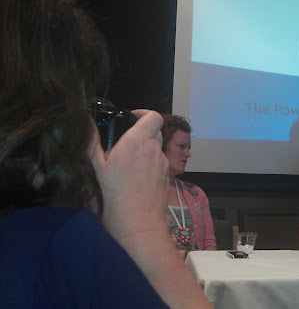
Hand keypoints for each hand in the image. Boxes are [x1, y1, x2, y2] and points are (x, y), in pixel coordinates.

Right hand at [88, 110, 168, 241]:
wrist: (139, 228)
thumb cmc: (114, 200)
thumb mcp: (95, 169)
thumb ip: (91, 143)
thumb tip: (87, 123)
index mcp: (137, 143)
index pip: (152, 116)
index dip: (143, 113)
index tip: (129, 118)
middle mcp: (154, 150)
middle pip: (153, 132)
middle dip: (139, 134)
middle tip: (121, 145)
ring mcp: (162, 165)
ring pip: (155, 149)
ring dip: (143, 151)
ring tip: (124, 165)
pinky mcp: (166, 178)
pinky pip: (158, 164)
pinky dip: (148, 166)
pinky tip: (133, 180)